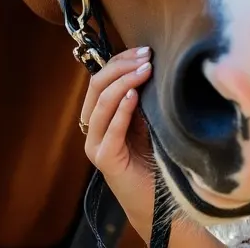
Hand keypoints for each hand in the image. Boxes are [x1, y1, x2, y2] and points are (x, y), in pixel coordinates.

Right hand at [81, 47, 154, 206]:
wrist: (157, 198)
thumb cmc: (154, 155)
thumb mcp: (147, 118)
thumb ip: (141, 97)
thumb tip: (149, 64)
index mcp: (100, 114)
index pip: (101, 78)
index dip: (120, 60)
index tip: (145, 50)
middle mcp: (93, 127)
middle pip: (96, 86)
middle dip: (121, 67)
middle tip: (147, 58)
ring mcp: (96, 144)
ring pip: (101, 104)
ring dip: (124, 83)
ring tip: (145, 71)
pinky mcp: (105, 160)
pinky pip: (110, 130)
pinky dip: (121, 110)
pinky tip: (134, 96)